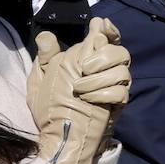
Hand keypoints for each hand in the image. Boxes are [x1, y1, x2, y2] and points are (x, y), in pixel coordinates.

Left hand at [33, 19, 130, 163]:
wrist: (59, 136)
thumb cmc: (50, 110)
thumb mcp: (41, 83)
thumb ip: (45, 59)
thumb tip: (45, 36)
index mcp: (88, 62)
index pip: (106, 38)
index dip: (108, 30)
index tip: (101, 27)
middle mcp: (105, 72)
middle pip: (121, 51)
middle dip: (102, 56)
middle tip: (83, 69)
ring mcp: (114, 87)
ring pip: (124, 70)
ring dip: (99, 78)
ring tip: (79, 89)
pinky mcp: (118, 104)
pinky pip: (121, 91)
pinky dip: (103, 94)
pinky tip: (88, 99)